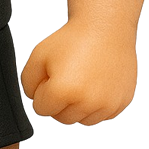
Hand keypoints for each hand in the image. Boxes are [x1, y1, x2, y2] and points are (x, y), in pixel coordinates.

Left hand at [20, 21, 137, 126]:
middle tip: (67, 77)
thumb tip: (35, 99)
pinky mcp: (121, 103)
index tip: (52, 75)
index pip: (41, 109)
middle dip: (59, 101)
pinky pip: (102, 116)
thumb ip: (27, 83)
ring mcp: (106, 104)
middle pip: (62, 118)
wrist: (106, 27)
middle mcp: (86, 102)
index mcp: (62, 91)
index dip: (43, 90)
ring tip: (81, 81)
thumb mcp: (37, 55)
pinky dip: (97, 105)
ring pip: (83, 120)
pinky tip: (96, 84)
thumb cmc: (73, 39)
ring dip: (78, 106)